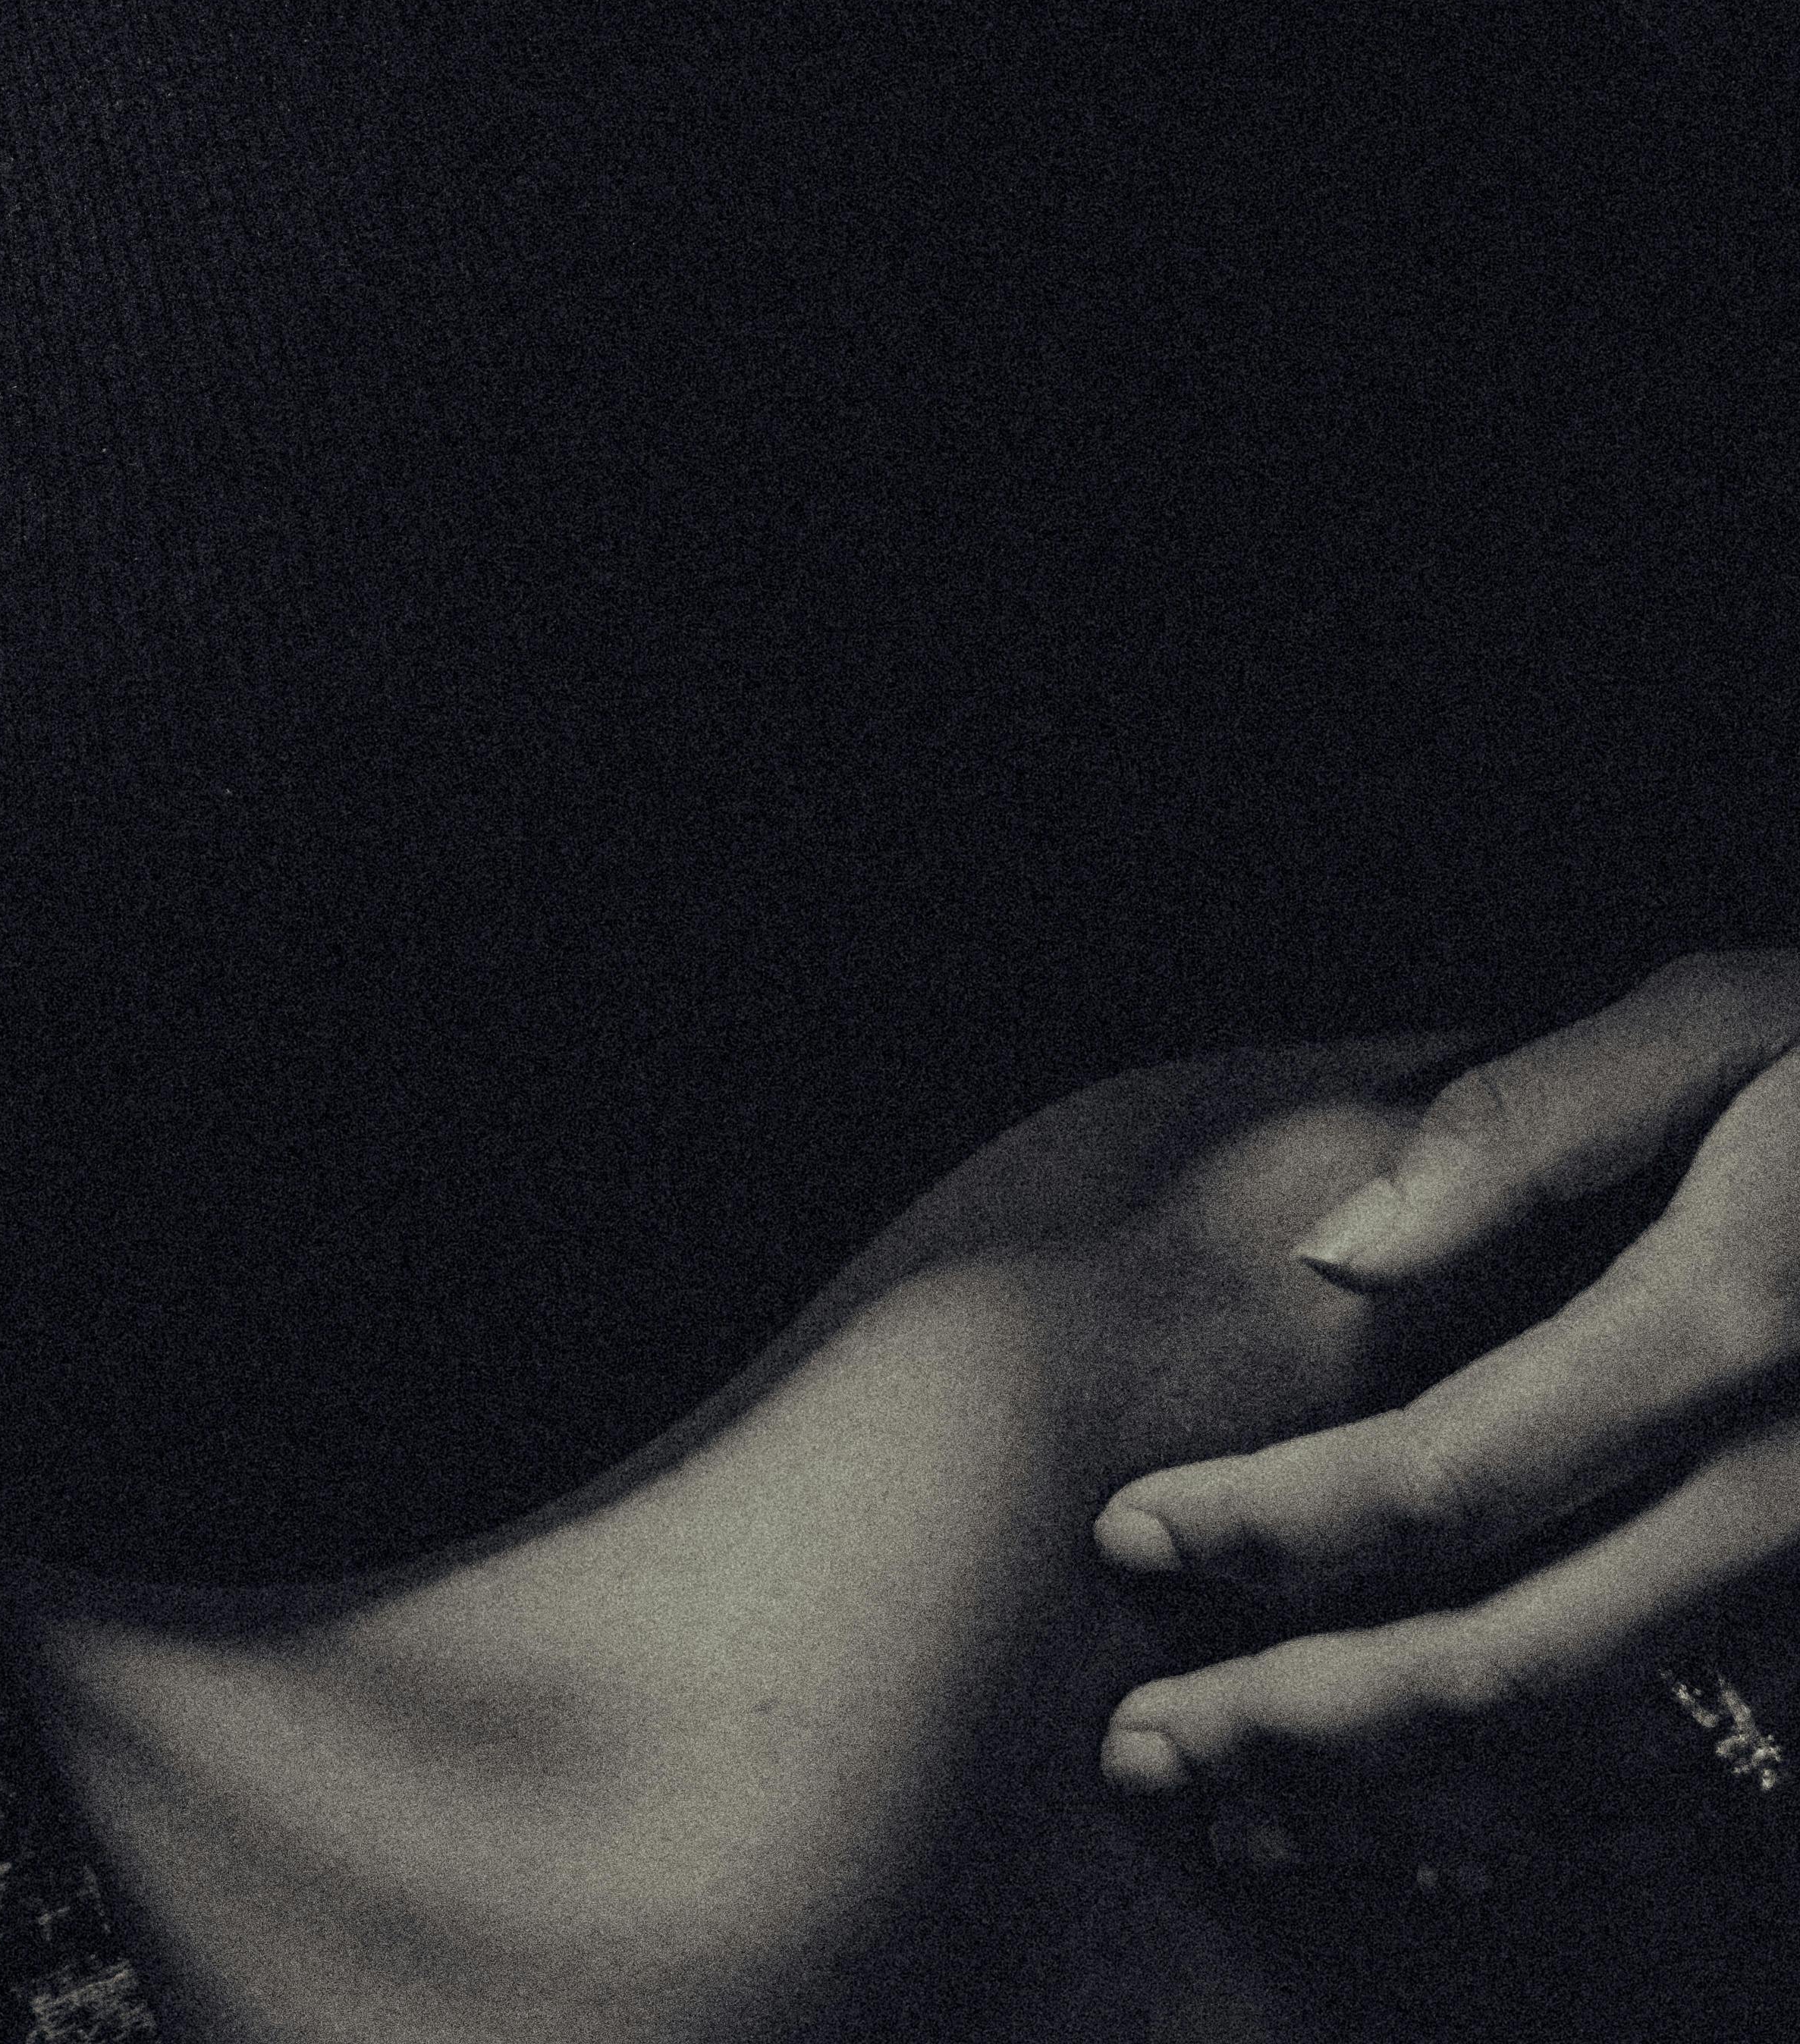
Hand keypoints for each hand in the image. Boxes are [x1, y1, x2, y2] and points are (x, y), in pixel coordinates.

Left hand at [1092, 954, 1799, 1870]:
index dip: (1273, 1526)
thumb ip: (1527, 1128)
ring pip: (1598, 1765)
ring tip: (1244, 1815)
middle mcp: (1783, 1502)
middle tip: (1141, 1746)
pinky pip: (1711, 1789)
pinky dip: (1560, 1834)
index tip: (1129, 1535)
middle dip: (1301, 1721)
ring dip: (1407, 1809)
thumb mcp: (1726, 1022)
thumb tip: (1338, 1247)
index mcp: (1721, 1334)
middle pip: (1501, 1667)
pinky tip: (1436, 1841)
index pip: (1445, 1478)